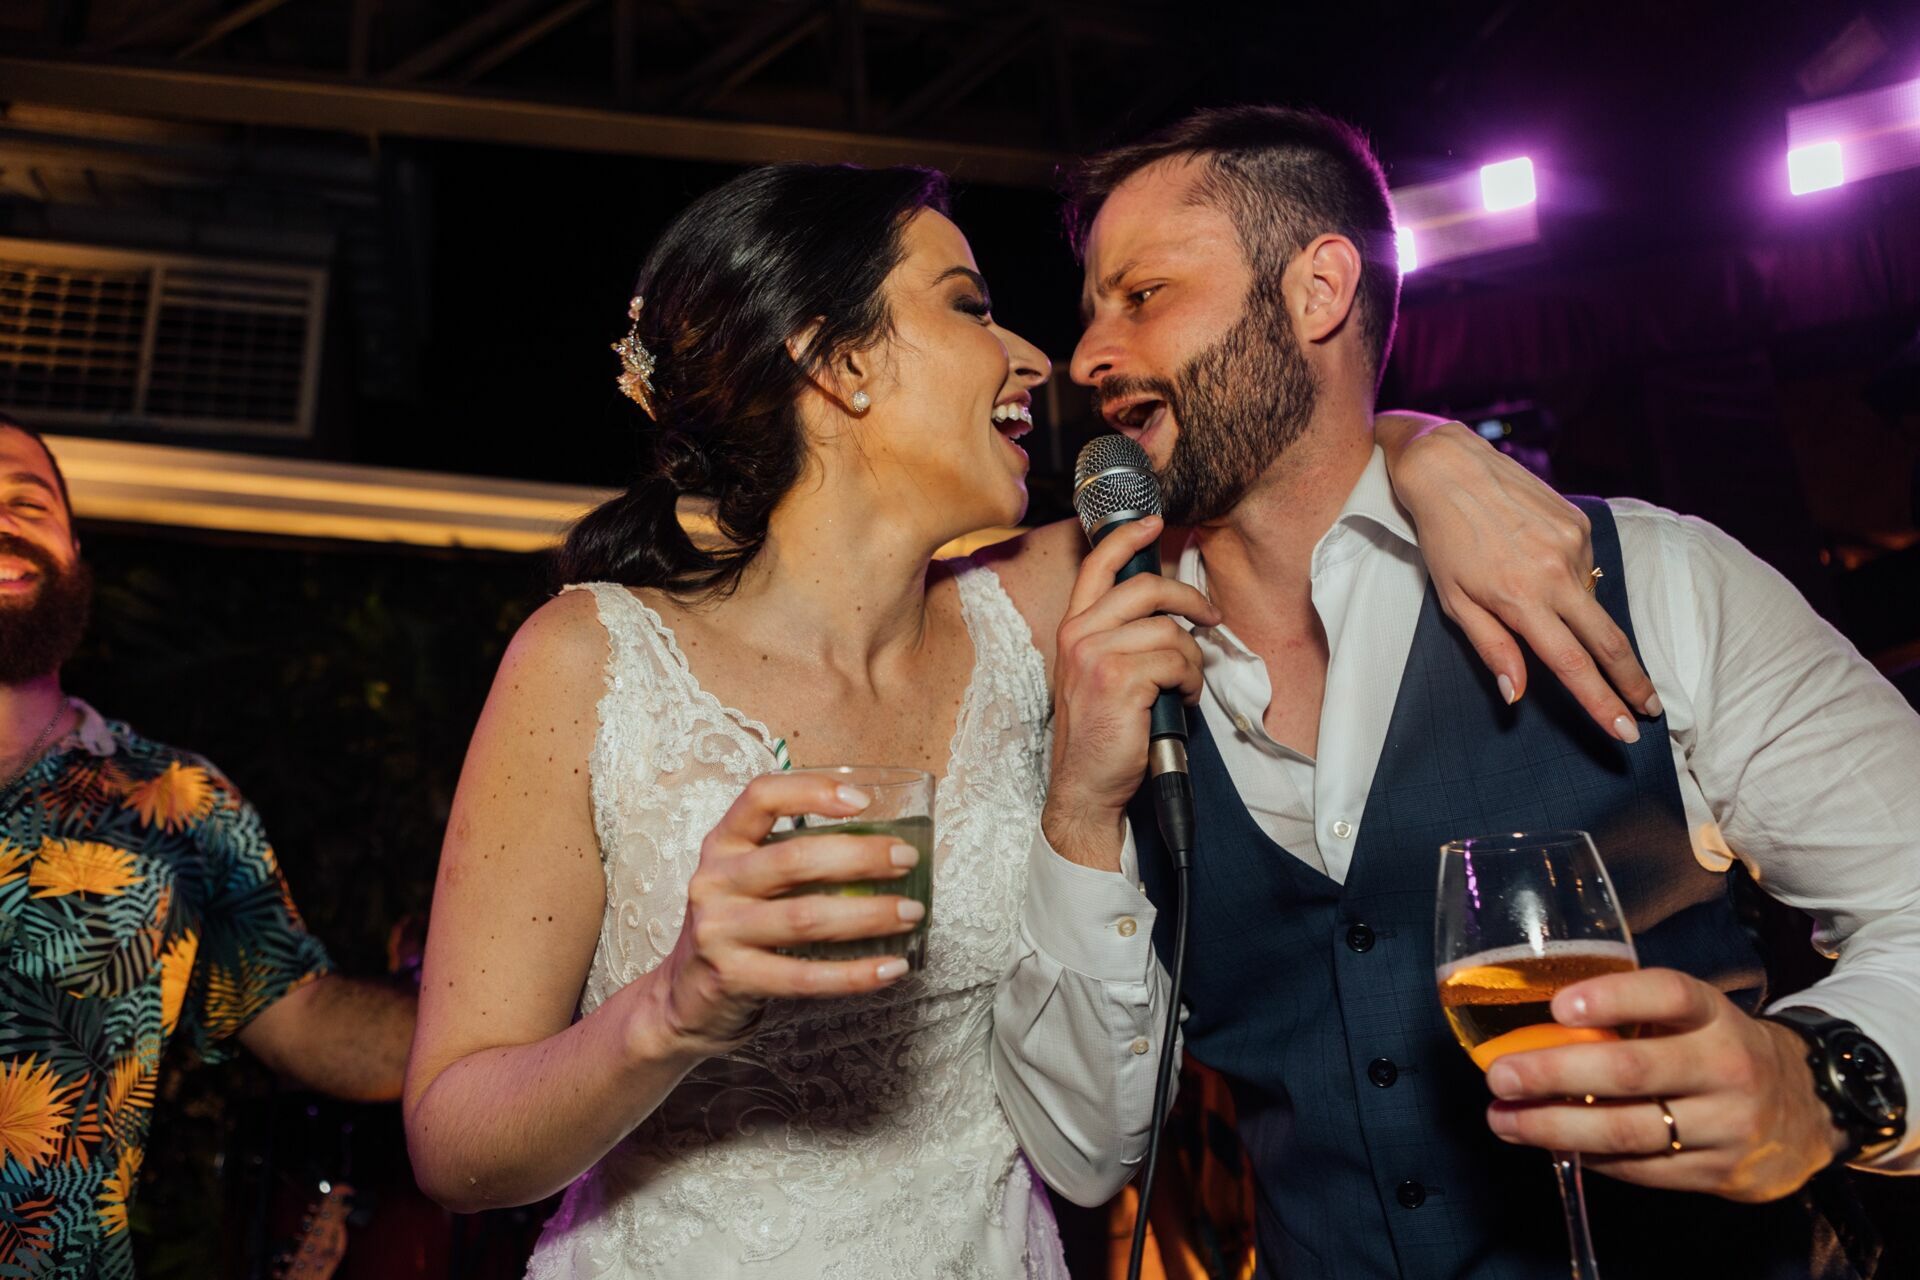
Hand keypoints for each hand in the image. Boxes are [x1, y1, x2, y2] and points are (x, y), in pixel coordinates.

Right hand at [641, 773, 921, 1058]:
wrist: (684, 998)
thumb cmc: (737, 927)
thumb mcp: (748, 879)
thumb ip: (794, 857)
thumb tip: (884, 845)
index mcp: (723, 844)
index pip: (761, 797)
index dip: (812, 791)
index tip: (863, 801)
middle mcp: (716, 881)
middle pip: (794, 859)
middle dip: (861, 857)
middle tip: (906, 860)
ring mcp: (720, 931)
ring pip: (805, 918)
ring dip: (869, 915)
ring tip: (911, 913)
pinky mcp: (734, 978)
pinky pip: (806, 977)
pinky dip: (856, 973)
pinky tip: (891, 967)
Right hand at [1044, 515, 1218, 869]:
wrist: (1085, 785)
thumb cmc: (1099, 733)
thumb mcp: (1094, 675)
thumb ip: (1116, 637)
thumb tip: (1164, 612)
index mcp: (1072, 630)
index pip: (1098, 566)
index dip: (1128, 537)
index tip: (1153, 524)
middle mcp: (1079, 636)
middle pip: (1146, 588)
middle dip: (1189, 600)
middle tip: (1209, 619)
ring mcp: (1098, 657)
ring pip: (1170, 631)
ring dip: (1191, 660)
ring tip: (1185, 685)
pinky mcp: (1122, 680)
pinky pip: (1178, 661)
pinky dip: (1191, 682)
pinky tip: (1181, 700)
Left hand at [1377, 415, 1660, 741]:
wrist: (1450, 468)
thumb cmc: (1444, 540)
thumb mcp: (1456, 602)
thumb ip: (1493, 649)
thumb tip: (1517, 695)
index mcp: (1521, 600)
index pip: (1572, 665)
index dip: (1602, 702)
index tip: (1625, 730)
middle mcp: (1556, 573)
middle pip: (1608, 642)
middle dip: (1632, 681)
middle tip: (1650, 711)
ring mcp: (1573, 545)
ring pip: (1592, 602)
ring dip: (1577, 616)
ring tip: (1529, 589)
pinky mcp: (1580, 523)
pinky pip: (1584, 567)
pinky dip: (1568, 579)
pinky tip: (1536, 561)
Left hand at [1480, 967, 1849, 1202]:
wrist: (1807, 1109)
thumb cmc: (1717, 1049)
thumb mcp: (1692, 1018)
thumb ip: (1631, 1013)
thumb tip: (1533, 1017)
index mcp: (1713, 1015)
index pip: (1667, 995)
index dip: (1612, 998)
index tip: (1557, 1006)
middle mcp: (1726, 1066)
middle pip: (1632, 1071)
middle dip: (1555, 1073)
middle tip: (1500, 1075)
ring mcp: (1726, 1125)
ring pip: (1628, 1130)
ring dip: (1554, 1126)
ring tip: (1503, 1118)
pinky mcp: (1718, 1173)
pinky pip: (1639, 1169)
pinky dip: (1588, 1156)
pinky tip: (1551, 1144)